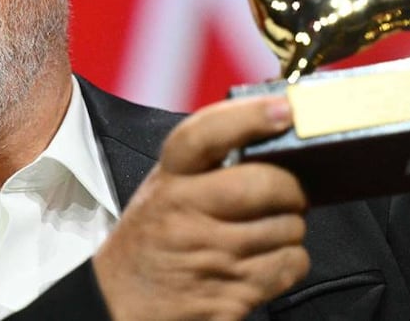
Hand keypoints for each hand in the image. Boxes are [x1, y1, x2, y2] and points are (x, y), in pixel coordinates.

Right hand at [93, 96, 309, 320]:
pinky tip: (268, 260)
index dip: (249, 116)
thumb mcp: (162, 191)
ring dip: (290, 228)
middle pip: (265, 185)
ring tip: (270, 230)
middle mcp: (186, 215)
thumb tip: (271, 136)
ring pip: (287, 228)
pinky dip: (290, 262)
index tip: (284, 109)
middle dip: (292, 188)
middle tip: (289, 193)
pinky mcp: (230, 295)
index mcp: (168, 181)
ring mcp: (210, 258)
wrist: (117, 304)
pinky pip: (289, 266)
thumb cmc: (151, 240)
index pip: (205, 135)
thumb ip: (205, 166)